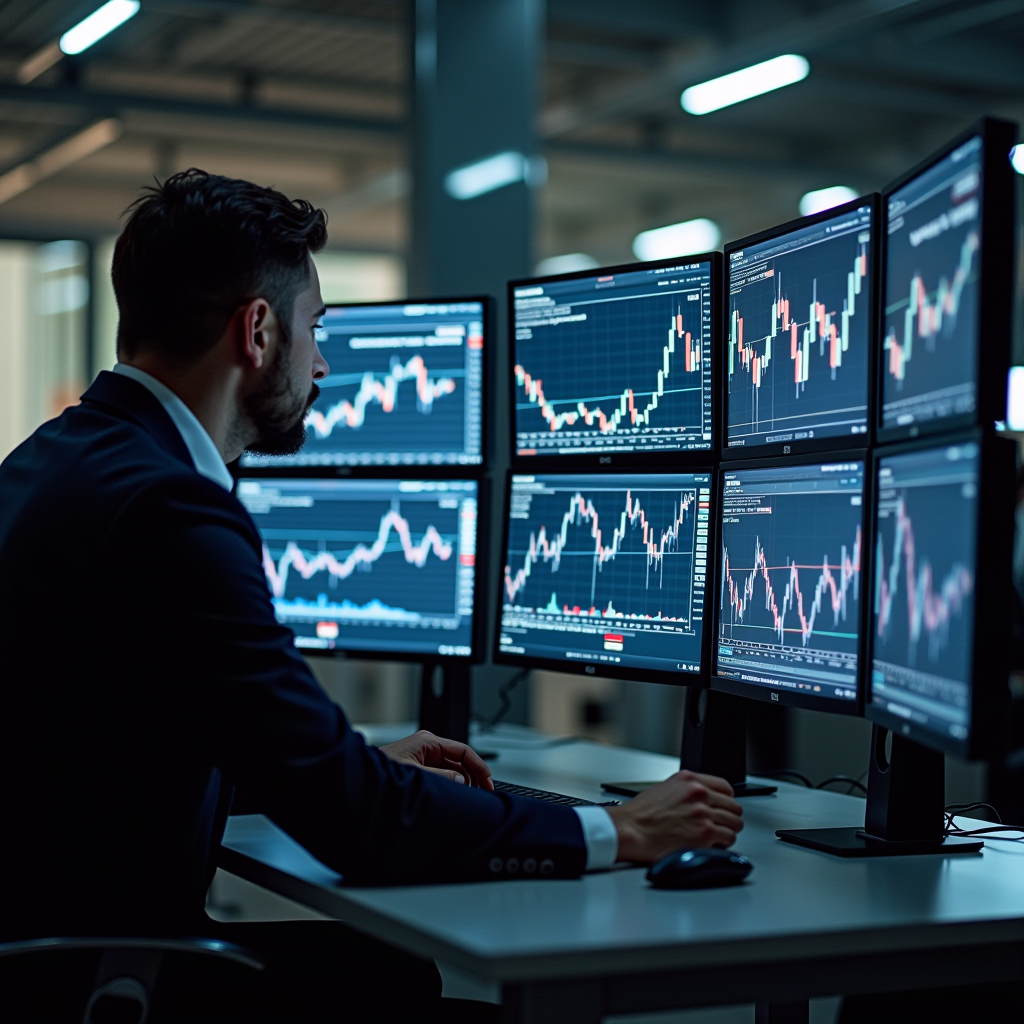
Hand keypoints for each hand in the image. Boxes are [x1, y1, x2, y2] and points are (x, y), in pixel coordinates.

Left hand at [379, 730, 493, 789]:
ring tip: (470, 795)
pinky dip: (451, 782)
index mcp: (427, 742)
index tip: (488, 780)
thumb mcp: (415, 775)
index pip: (463, 750)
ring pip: (452, 767)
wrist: (361, 778)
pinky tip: (455, 793)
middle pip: (460, 759)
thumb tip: (461, 781)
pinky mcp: (419, 765)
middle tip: (483, 791)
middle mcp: (427, 746)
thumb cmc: (381, 772)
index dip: (478, 766)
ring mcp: (423, 755)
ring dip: (462, 780)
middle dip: (473, 775)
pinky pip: (442, 772)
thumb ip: (441, 777)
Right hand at [607, 771, 742, 862]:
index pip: (725, 786)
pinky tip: (713, 845)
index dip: (726, 799)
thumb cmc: (640, 814)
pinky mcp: (705, 833)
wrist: (630, 829)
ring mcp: (703, 813)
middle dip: (728, 816)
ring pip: (734, 822)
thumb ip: (686, 791)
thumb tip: (699, 801)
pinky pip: (728, 838)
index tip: (723, 806)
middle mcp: (698, 793)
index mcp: (689, 780)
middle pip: (733, 805)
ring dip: (727, 830)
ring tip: (717, 836)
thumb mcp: (664, 788)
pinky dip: (723, 844)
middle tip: (721, 824)